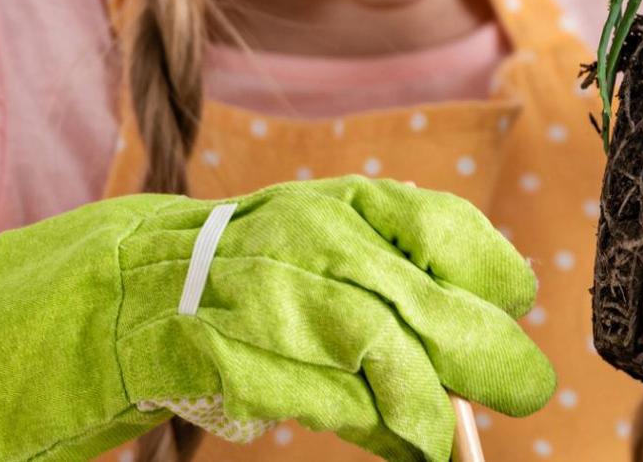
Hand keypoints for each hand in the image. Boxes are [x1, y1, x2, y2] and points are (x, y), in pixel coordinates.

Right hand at [0, 176, 552, 461]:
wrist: (113, 295)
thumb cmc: (241, 274)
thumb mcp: (322, 245)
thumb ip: (397, 275)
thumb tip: (489, 323)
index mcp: (336, 205)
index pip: (437, 224)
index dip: (489, 268)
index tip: (516, 299)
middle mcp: (304, 241)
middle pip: (420, 302)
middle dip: (485, 353)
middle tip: (529, 389)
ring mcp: (263, 297)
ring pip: (375, 352)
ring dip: (426, 407)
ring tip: (451, 443)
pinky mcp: (225, 356)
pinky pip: (320, 398)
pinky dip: (372, 428)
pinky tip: (402, 446)